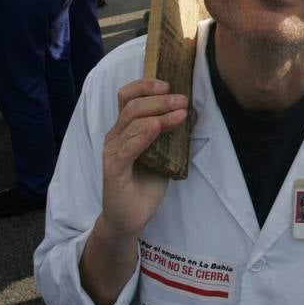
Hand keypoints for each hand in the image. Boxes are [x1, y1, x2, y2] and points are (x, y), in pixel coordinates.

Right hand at [100, 78, 187, 239]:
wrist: (130, 219)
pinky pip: (127, 148)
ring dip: (158, 113)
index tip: (170, 85)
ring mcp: (112, 152)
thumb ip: (171, 133)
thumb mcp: (164, 154)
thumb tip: (191, 111)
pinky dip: (144, 134)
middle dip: (159, 98)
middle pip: (131, 104)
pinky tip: (158, 127)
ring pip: (131, 121)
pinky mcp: (113, 170)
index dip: (146, 86)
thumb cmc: (146, 185)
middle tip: (182, 99)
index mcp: (125, 129)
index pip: (128, 96)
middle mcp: (115, 136)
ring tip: (180, 112)